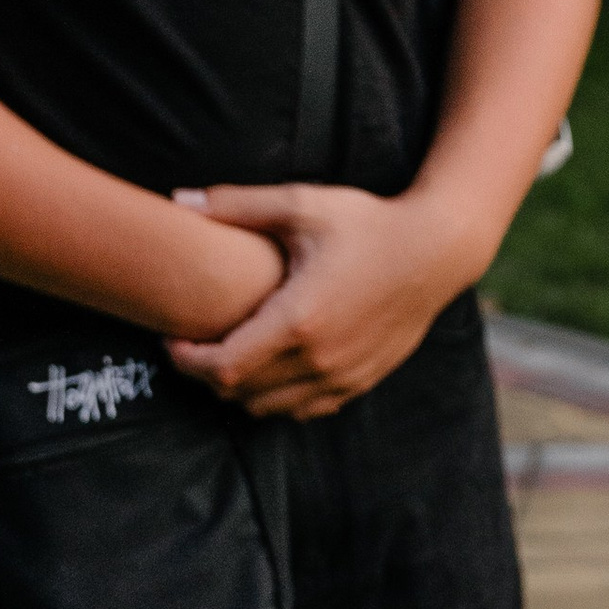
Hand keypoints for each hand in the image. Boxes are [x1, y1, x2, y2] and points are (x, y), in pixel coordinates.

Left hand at [164, 183, 473, 417]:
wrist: (437, 250)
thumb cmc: (368, 223)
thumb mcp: (302, 204)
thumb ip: (237, 205)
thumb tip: (179, 199)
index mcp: (298, 319)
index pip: (221, 366)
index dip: (185, 359)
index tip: (171, 337)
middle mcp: (319, 359)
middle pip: (238, 393)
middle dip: (206, 372)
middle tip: (193, 342)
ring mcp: (342, 377)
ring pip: (268, 408)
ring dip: (240, 389)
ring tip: (230, 352)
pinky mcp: (359, 383)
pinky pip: (303, 409)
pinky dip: (277, 397)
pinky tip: (273, 364)